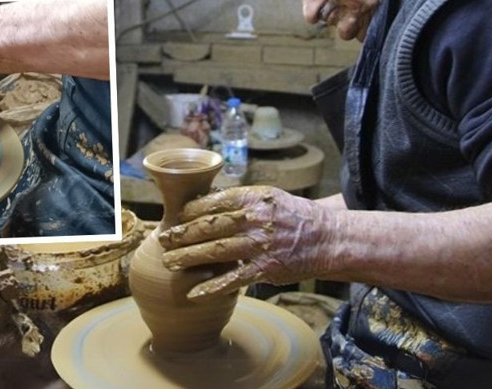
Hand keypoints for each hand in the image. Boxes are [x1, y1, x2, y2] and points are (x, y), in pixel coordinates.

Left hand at [158, 186, 341, 299]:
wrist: (328, 238)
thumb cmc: (293, 217)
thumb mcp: (269, 197)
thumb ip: (240, 200)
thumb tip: (206, 202)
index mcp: (255, 198)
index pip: (216, 201)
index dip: (192, 209)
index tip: (176, 215)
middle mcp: (256, 219)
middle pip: (211, 226)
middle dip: (183, 233)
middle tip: (163, 239)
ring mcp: (261, 245)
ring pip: (217, 252)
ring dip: (189, 257)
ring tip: (169, 262)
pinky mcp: (267, 269)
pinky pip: (234, 280)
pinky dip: (212, 287)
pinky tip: (194, 293)